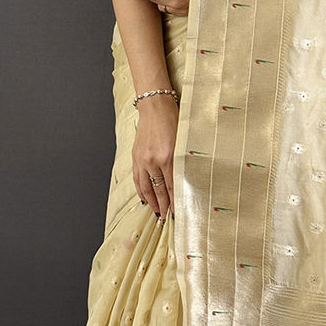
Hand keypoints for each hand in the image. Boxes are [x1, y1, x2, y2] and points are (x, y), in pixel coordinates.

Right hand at [132, 94, 177, 218]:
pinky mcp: (136, 156)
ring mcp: (142, 159)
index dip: (175, 203)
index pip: (172, 187)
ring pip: (146, 187)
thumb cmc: (174, 119)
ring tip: (157, 213)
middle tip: (167, 220)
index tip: (178, 214)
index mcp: (168, 157)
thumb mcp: (184, 140)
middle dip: (163, 207)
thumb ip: (184, 161)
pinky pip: (137, 179)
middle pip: (158, 190)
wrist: (155, 106)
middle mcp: (153, 160)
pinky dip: (141, 191)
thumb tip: (189, 181)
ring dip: (152, 202)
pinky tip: (145, 199)